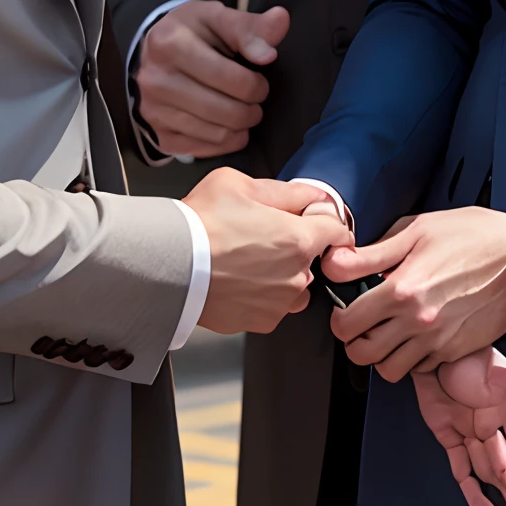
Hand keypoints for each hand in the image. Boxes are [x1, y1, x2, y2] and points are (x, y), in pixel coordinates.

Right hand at [136, 1, 289, 158]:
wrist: (153, 55)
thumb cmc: (191, 34)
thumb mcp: (217, 18)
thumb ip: (250, 25)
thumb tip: (279, 22)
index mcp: (171, 45)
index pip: (233, 79)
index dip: (256, 85)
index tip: (259, 81)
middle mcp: (156, 80)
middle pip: (227, 111)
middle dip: (252, 109)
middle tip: (255, 100)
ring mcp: (154, 111)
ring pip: (218, 134)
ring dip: (241, 127)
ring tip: (243, 112)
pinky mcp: (159, 135)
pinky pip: (204, 149)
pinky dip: (224, 142)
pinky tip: (227, 127)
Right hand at [187, 167, 348, 334]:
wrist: (167, 264)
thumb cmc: (199, 223)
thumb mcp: (241, 184)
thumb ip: (286, 191)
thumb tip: (311, 196)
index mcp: (299, 239)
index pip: (337, 232)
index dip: (326, 222)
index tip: (316, 222)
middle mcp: (296, 276)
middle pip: (311, 260)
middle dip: (294, 248)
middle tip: (260, 236)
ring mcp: (278, 303)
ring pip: (293, 287)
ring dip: (280, 276)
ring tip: (245, 261)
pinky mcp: (258, 321)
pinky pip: (270, 307)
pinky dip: (259, 296)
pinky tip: (235, 280)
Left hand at [324, 206, 505, 380]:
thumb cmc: (473, 236)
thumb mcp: (417, 230)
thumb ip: (371, 253)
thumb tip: (335, 263)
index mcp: (402, 289)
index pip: (346, 322)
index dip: (338, 316)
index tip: (344, 307)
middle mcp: (418, 322)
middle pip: (362, 354)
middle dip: (354, 340)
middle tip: (361, 324)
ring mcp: (438, 341)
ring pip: (389, 369)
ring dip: (382, 354)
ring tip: (388, 331)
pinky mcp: (456, 350)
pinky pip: (420, 368)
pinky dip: (411, 357)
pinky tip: (416, 333)